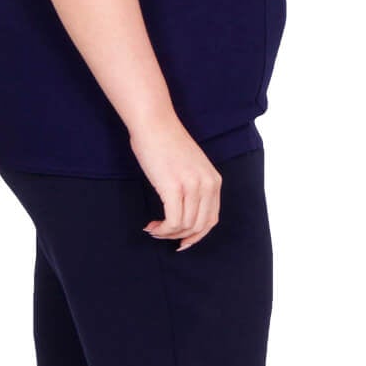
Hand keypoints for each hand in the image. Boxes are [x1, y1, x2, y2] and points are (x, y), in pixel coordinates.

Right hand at [128, 117, 222, 251]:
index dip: (196, 235)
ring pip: (185, 227)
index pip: (212, 219)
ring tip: (153, 229)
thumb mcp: (191, 167)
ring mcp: (192, 186)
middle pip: (199, 226)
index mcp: (214, 181)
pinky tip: (151, 226)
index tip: (181, 241)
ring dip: (167, 233)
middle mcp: (207, 185)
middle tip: (162, 234)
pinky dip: (162, 229)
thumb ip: (194, 187)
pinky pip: (173, 222)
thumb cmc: (166, 142)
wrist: (154, 124)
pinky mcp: (174, 188)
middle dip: (180, 237)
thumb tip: (184, 214)